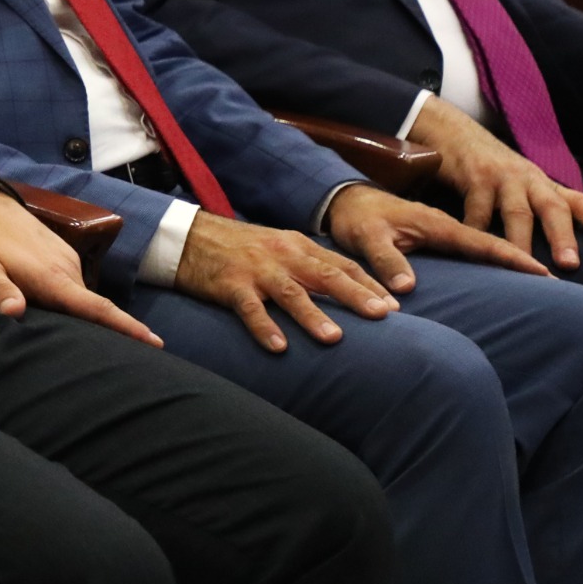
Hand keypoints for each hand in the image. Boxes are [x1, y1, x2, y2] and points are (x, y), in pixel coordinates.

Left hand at [0, 183, 161, 345]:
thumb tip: (15, 312)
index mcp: (52, 277)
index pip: (96, 307)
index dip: (126, 327)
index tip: (156, 343)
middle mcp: (66, 269)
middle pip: (91, 309)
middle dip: (105, 334)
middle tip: (111, 363)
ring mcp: (64, 260)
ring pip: (79, 298)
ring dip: (80, 318)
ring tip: (80, 346)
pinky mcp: (58, 255)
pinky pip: (70, 286)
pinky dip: (69, 302)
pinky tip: (58, 316)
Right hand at [173, 212, 394, 352]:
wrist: (187, 237)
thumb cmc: (237, 248)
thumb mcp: (277, 248)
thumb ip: (307, 266)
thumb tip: (345, 291)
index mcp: (297, 245)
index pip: (341, 264)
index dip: (369, 284)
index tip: (395, 306)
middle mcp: (281, 255)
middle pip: (325, 275)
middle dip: (356, 295)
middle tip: (383, 316)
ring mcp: (255, 269)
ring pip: (290, 292)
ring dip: (313, 315)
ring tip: (335, 338)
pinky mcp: (229, 284)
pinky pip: (249, 308)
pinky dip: (265, 327)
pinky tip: (278, 346)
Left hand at [325, 179, 553, 292]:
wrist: (344, 200)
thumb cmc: (356, 218)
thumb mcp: (365, 237)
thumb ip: (386, 259)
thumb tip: (407, 288)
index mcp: (435, 224)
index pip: (482, 242)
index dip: (512, 257)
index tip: (541, 270)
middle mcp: (445, 226)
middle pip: (492, 245)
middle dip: (523, 260)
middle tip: (554, 279)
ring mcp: (443, 231)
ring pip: (484, 247)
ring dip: (510, 260)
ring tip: (538, 280)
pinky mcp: (436, 238)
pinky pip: (470, 250)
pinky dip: (490, 260)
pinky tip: (502, 277)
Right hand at [410, 99, 582, 268]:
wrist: (453, 132)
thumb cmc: (492, 168)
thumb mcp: (524, 184)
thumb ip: (544, 208)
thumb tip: (561, 245)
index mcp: (546, 186)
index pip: (579, 205)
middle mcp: (531, 180)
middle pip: (554, 209)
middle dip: (563, 237)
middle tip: (569, 264)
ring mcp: (504, 177)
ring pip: (517, 213)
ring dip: (522, 241)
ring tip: (525, 266)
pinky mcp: (475, 176)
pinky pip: (477, 211)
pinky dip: (476, 231)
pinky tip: (476, 250)